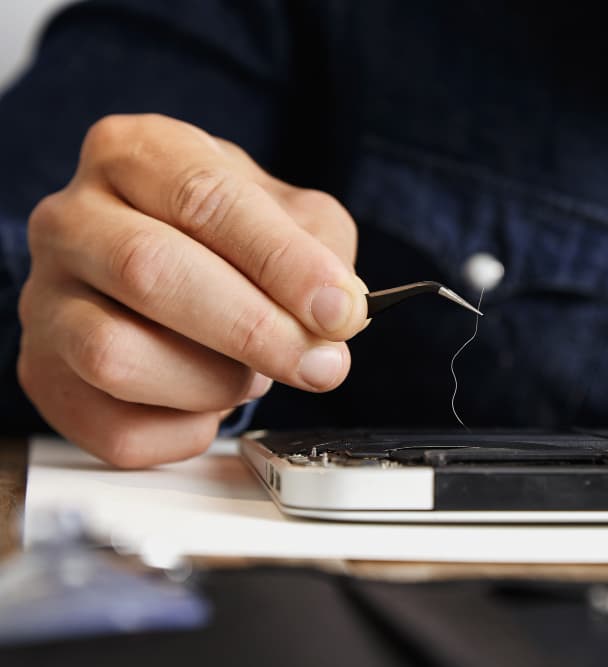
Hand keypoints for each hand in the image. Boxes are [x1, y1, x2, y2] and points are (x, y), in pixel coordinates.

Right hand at [17, 114, 367, 466]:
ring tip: (252, 375)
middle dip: (253, 330)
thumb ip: (320, 253)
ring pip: (114, 355)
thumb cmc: (231, 236)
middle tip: (320, 363)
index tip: (341, 311)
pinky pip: (114, 428)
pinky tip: (209, 403)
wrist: (167, 265)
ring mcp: (45, 299)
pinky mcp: (44, 374)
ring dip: (210, 383)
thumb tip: (338, 313)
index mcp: (134, 154)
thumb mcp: (291, 215)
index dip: (281, 262)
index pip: (204, 198)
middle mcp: (71, 218)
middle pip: (149, 271)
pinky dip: (184, 431)